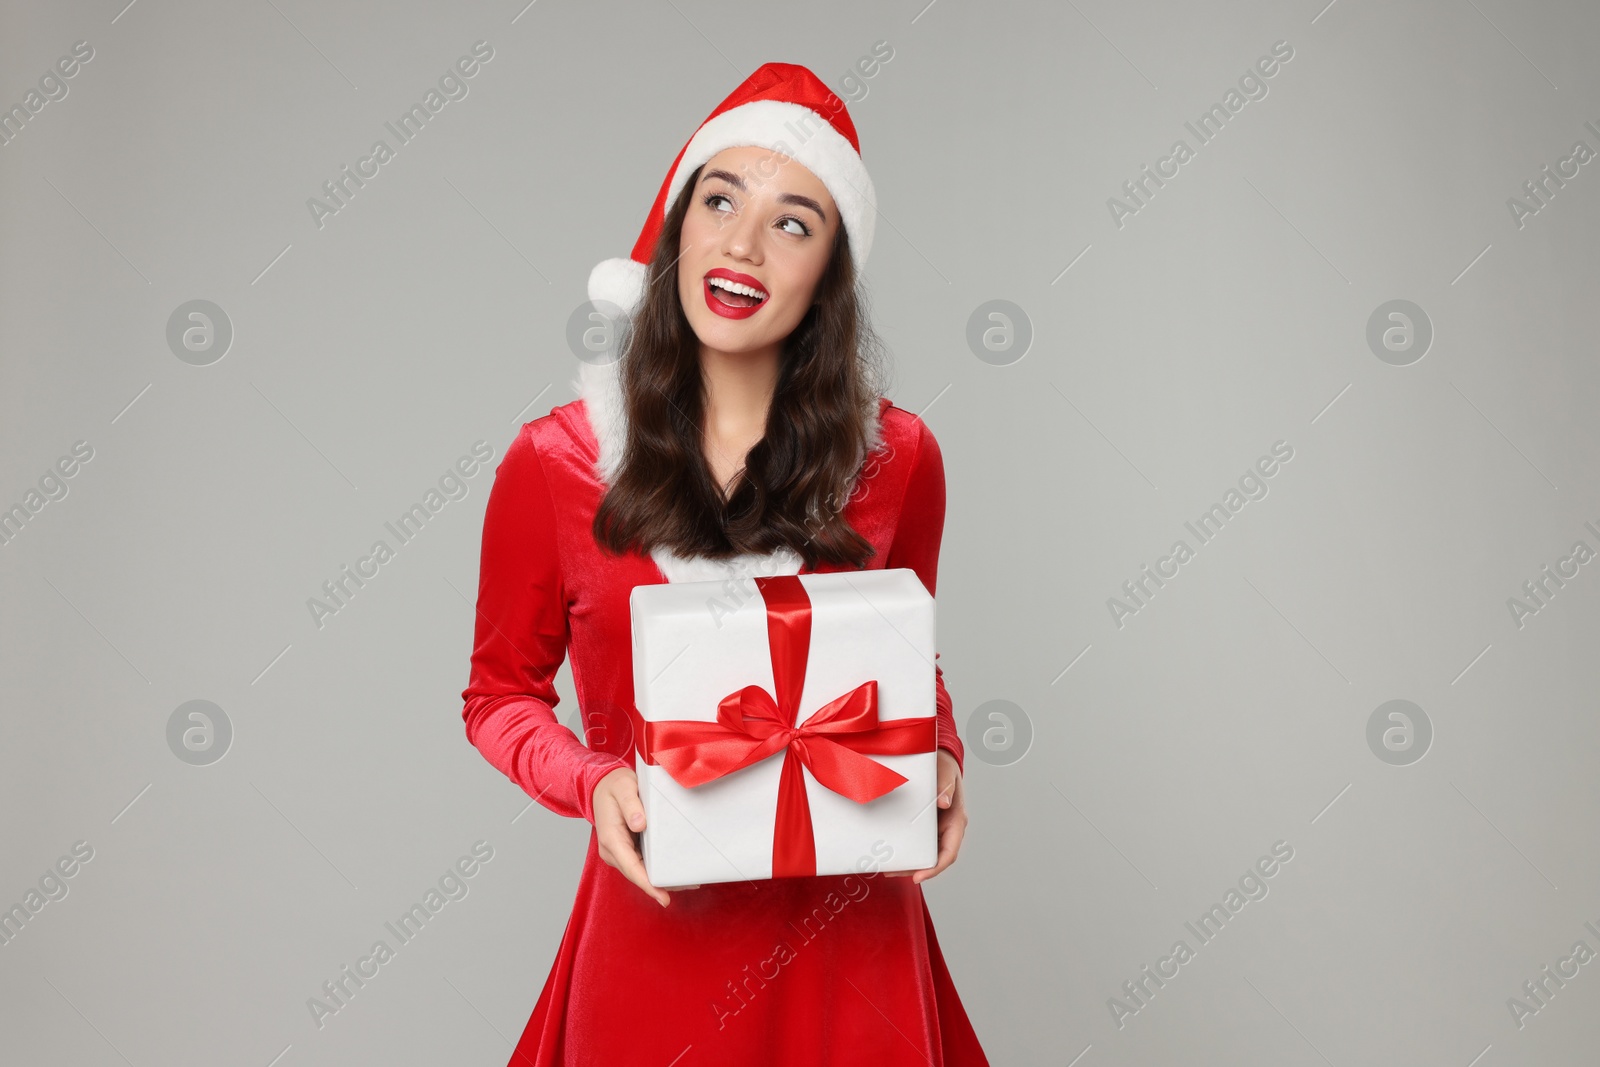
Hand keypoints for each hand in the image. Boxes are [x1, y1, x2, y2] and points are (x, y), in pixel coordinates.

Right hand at [592, 767, 696, 905]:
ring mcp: (620, 853)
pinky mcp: (627, 850)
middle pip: (639, 875)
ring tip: (689, 881)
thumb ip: (631, 805)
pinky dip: (658, 869)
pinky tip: (676, 869)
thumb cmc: (614, 787)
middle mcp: (613, 851)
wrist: (603, 786)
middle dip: (661, 884)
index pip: (631, 867)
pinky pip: (643, 864)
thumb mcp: (623, 787)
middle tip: (690, 885)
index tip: (664, 898)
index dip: (648, 884)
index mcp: (611, 839)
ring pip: (642, 872)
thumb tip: (640, 825)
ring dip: (662, 879)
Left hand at [888, 749, 967, 883]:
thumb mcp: (946, 772)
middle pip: (933, 857)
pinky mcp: (926, 826)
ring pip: (924, 853)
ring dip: (908, 862)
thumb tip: (944, 803)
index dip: (935, 867)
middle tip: (892, 872)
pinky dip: (906, 849)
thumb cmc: (945, 767)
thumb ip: (945, 786)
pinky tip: (892, 853)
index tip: (918, 876)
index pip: (948, 852)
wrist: (940, 762)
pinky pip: (917, 842)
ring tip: (887, 868)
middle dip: (914, 869)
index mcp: (956, 820)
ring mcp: (936, 828)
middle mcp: (947, 828)